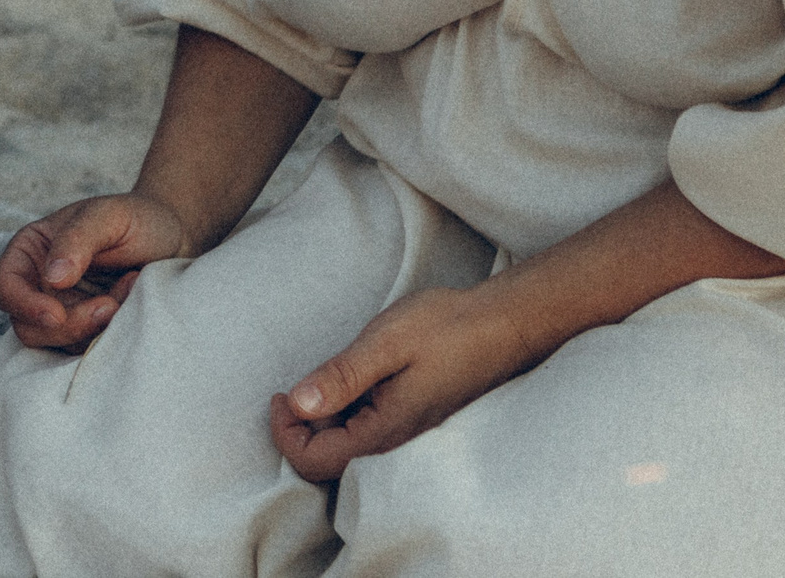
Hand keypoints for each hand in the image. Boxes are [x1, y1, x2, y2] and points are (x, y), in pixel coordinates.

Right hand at [0, 191, 193, 350]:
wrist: (175, 238)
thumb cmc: (137, 219)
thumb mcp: (107, 217)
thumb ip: (77, 240)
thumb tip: (52, 279)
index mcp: (31, 251)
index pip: (6, 287)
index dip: (24, 306)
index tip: (56, 315)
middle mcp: (39, 284)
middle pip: (28, 326)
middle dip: (69, 325)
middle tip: (110, 306)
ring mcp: (64, 311)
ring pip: (58, 344)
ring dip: (94, 328)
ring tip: (128, 292)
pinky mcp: (89, 331)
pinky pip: (87, 349)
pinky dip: (110, 334)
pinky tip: (130, 302)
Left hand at [270, 284, 540, 481]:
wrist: (503, 323)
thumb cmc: (447, 327)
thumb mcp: (385, 343)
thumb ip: (341, 376)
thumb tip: (297, 404)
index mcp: (384, 431)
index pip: (314, 461)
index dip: (285, 432)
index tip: (281, 393)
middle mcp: (393, 442)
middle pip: (325, 459)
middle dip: (299, 428)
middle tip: (293, 385)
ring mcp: (403, 432)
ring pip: (344, 445)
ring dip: (321, 418)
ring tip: (324, 376)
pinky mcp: (409, 417)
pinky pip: (364, 429)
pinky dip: (342, 410)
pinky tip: (349, 377)